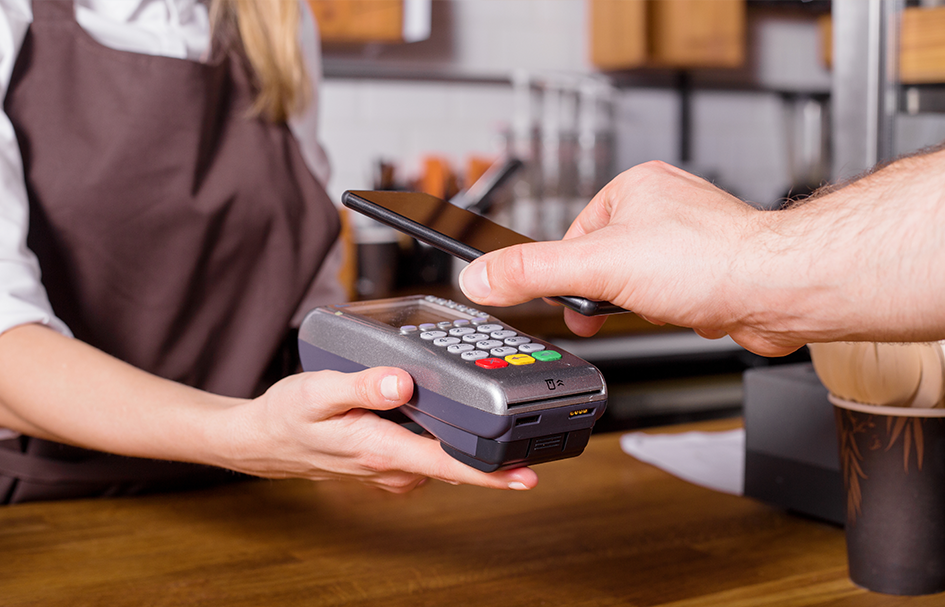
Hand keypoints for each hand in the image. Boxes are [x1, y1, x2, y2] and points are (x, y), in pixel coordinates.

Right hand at [215, 367, 538, 492]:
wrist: (266, 440)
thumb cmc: (289, 416)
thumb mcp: (318, 393)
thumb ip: (361, 386)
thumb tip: (401, 382)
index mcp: (381, 450)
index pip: (447, 466)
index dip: (490, 473)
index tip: (526, 476)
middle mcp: (393, 467)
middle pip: (456, 464)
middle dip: (494, 451)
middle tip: (527, 427)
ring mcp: (393, 468)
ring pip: (443, 458)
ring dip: (467, 442)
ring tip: (492, 412)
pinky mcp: (391, 462)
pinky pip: (427, 453)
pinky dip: (442, 437)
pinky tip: (443, 414)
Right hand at [460, 161, 780, 351]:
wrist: (781, 291)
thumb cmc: (709, 261)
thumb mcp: (598, 267)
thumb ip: (532, 273)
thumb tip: (480, 276)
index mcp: (634, 188)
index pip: (573, 237)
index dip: (571, 276)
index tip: (575, 299)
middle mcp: (664, 206)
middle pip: (605, 265)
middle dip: (617, 295)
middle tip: (628, 303)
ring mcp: (691, 238)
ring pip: (640, 287)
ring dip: (650, 307)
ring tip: (672, 302)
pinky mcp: (713, 270)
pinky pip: (673, 299)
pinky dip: (679, 313)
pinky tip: (694, 310)